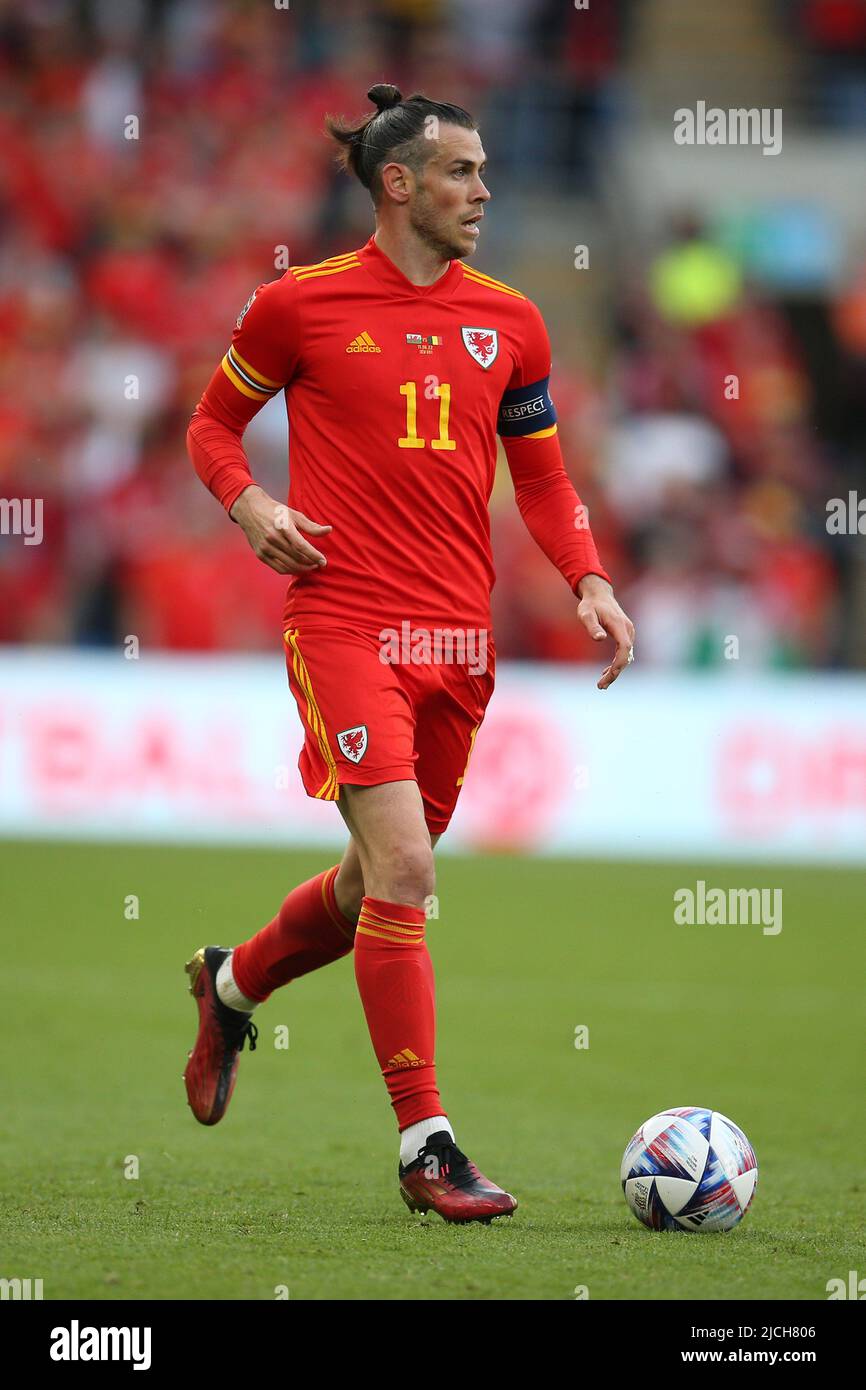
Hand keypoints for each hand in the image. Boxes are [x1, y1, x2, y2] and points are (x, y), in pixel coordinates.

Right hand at [230, 485, 330, 575]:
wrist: (249, 510)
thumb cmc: (275, 511)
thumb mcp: (294, 515)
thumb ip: (311, 526)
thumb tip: (329, 530)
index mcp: (283, 526)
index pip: (301, 546)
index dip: (314, 555)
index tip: (324, 562)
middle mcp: (273, 538)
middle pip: (296, 557)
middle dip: (310, 563)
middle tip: (318, 564)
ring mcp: (265, 547)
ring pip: (288, 565)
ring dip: (302, 569)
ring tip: (310, 566)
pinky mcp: (260, 554)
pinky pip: (278, 568)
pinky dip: (290, 570)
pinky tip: (298, 567)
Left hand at [576, 574, 635, 689]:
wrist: (598, 594)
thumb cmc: (590, 605)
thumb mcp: (585, 614)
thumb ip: (592, 626)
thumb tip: (600, 639)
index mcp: (619, 625)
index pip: (625, 649)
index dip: (618, 665)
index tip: (607, 676)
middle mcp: (628, 630)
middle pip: (626, 656)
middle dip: (615, 673)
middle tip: (600, 686)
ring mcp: (628, 632)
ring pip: (626, 656)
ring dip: (616, 670)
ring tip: (602, 684)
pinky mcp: (626, 634)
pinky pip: (625, 653)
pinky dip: (617, 663)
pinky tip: (606, 672)